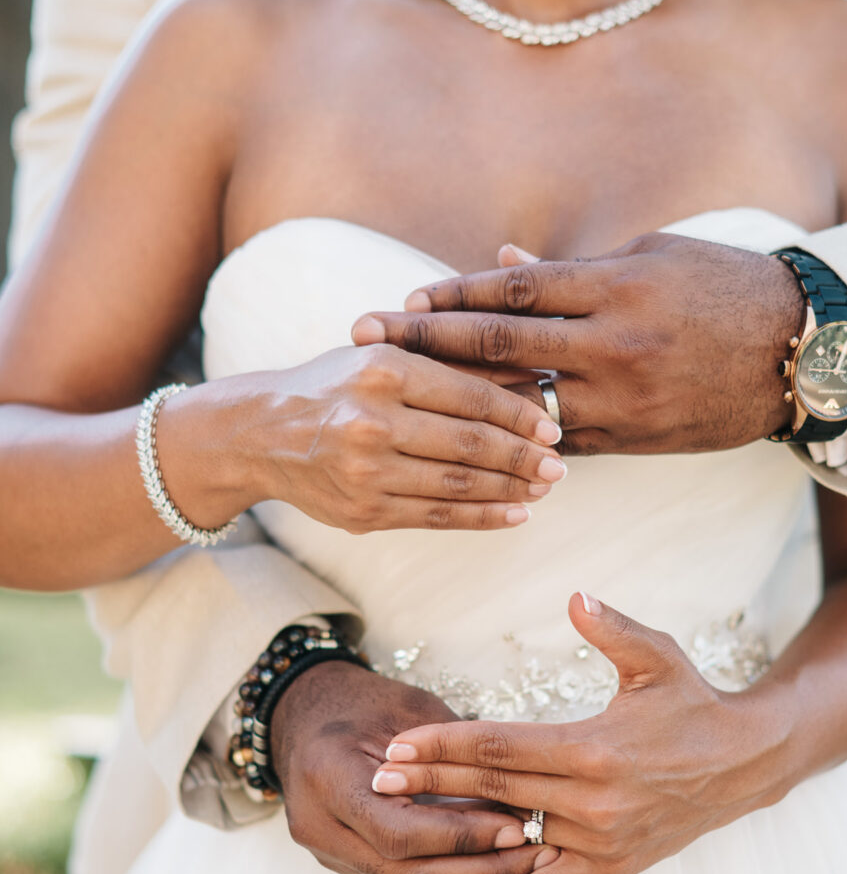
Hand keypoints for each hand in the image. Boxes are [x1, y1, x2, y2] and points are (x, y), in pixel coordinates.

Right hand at [242, 343, 566, 532]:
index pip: (470, 396)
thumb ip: (448, 365)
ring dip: (510, 491)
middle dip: (523, 459)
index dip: (520, 415)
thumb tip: (528, 377)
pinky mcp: (363, 512)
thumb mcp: (382, 356)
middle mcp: (372, 420)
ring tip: (542, 489)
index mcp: (383, 369)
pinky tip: (514, 515)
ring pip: (457, 485)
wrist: (260, 433)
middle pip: (470, 444)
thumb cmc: (335, 385)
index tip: (553, 429)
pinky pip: (436, 517)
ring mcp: (366, 471)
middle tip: (559, 466)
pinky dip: (482, 517)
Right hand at [271, 660, 557, 873]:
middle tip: (533, 855)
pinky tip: (495, 863)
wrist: (303, 713)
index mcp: (328, 778)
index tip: (515, 827)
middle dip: (477, 870)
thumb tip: (516, 789)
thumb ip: (451, 751)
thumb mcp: (406, 708)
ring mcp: (329, 851)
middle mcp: (321, 827)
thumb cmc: (359, 700)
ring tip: (526, 863)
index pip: (400, 831)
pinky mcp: (346, 861)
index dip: (461, 836)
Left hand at [350, 235, 804, 453]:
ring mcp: (622, 399)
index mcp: (616, 286)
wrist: (801, 354)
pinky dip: (514, 437)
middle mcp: (612, 344)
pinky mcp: (634, 441)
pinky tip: (469, 437)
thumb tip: (503, 263)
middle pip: (498, 344)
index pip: (512, 289)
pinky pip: (560, 442)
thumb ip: (572, 267)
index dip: (452, 295)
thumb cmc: (726, 286)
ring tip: (404, 397)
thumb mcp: (653, 255)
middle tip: (364, 341)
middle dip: (425, 342)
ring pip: (519, 402)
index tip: (403, 299)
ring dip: (457, 399)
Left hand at [370, 594, 793, 873]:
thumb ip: (612, 629)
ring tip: (404, 827)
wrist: (743, 764)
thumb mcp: (658, 656)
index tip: (400, 743)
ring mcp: (601, 842)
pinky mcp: (610, 868)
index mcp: (594, 748)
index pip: (501, 745)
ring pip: (513, 837)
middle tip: (380, 777)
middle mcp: (593, 802)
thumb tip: (574, 596)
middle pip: (494, 790)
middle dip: (432, 782)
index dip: (446, 744)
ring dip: (456, 832)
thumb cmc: (693, 702)